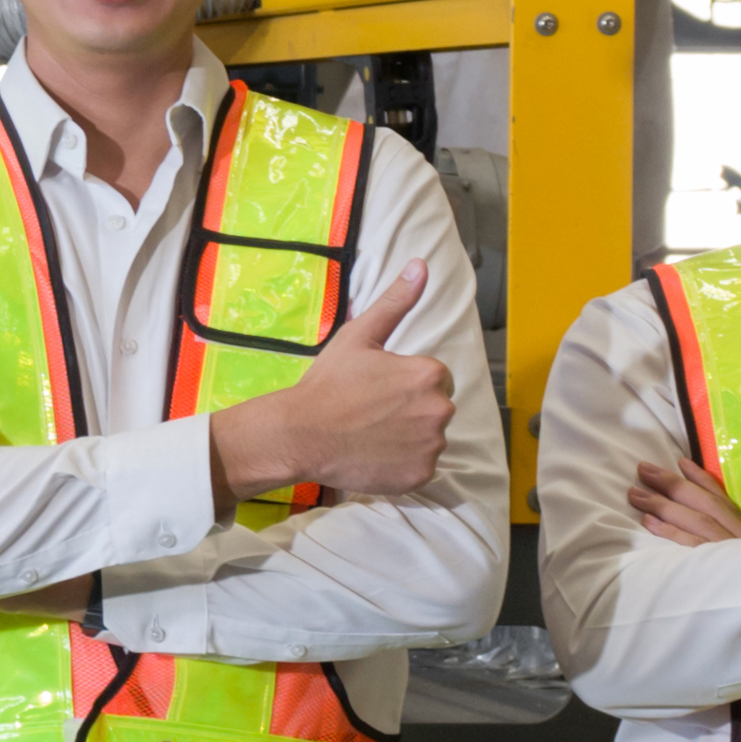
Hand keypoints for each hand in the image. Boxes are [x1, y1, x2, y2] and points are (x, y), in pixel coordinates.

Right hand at [202, 253, 467, 505]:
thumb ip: (396, 302)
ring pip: (429, 439)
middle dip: (411, 411)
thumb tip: (421, 265)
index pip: (433, 379)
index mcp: (429, 374)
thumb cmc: (328, 384)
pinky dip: (402, 465)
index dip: (404, 385)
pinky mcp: (420, 475)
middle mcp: (439, 410)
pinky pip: (420, 468)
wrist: (301, 434)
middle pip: (435, 409)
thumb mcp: (360, 336)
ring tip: (371, 436)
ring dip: (409, 438)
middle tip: (372, 414)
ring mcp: (431, 446)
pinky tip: (374, 455)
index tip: (377, 391)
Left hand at [619, 450, 740, 552]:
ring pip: (693, 520)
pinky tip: (647, 522)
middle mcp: (735, 537)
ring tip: (634, 494)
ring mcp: (726, 552)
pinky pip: (690, 546)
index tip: (678, 461)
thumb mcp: (737, 551)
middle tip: (643, 470)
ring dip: (662, 504)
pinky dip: (669, 531)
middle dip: (671, 483)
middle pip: (702, 502)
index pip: (720, 497)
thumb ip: (719, 530)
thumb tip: (691, 506)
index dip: (700, 478)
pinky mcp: (714, 570)